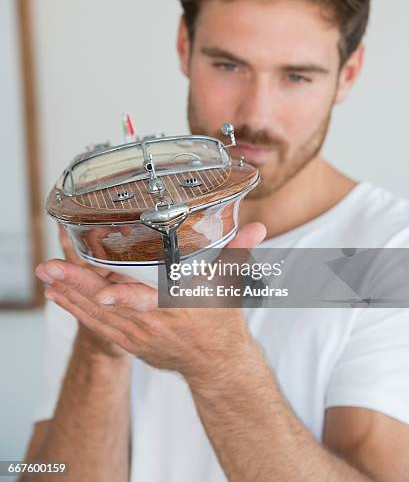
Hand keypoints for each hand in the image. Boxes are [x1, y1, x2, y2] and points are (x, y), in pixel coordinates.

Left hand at [37, 222, 265, 380]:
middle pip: (112, 307)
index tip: (104, 294)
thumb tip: (258, 228)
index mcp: (179, 307)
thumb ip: (238, 253)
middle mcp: (154, 325)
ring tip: (47, 276)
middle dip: (79, 287)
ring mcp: (138, 337)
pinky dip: (76, 312)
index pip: (152, 303)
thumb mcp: (230, 285)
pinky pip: (97, 329)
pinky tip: (57, 296)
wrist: (215, 364)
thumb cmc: (221, 320)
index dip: (127, 300)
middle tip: (51, 268)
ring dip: (70, 296)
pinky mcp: (129, 343)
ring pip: (98, 317)